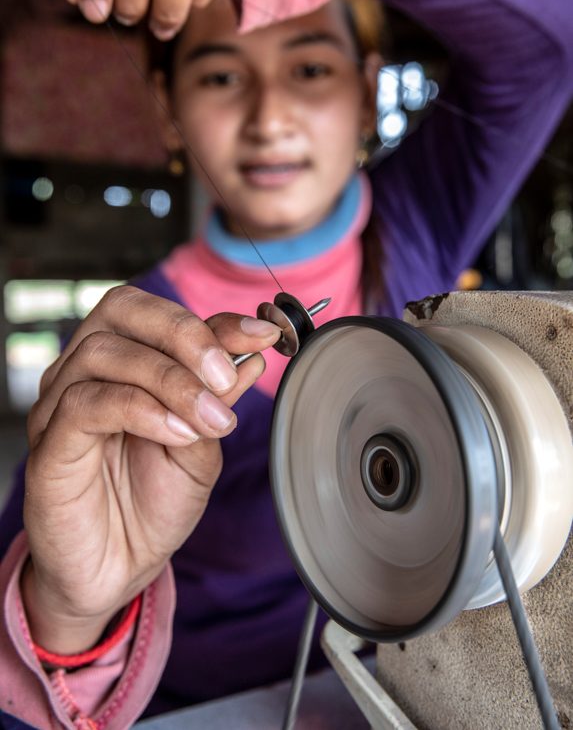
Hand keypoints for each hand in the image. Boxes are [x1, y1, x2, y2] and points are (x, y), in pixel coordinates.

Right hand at [21, 286, 279, 653]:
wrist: (118, 570)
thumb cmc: (153, 503)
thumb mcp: (202, 444)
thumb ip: (218, 397)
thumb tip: (253, 354)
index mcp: (124, 361)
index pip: (160, 313)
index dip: (215, 319)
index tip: (264, 334)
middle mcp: (86, 370)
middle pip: (122, 310)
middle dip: (184, 333)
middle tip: (225, 374)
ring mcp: (60, 403)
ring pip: (106, 353)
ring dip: (170, 380)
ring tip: (209, 419)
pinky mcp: (49, 442)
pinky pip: (87, 403)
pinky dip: (141, 409)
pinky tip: (177, 434)